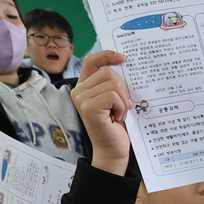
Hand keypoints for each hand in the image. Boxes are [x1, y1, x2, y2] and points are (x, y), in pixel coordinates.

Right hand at [70, 51, 132, 174]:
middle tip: (122, 106)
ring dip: (123, 100)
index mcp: (84, 86)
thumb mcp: (114, 99)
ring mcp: (81, 99)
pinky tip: (117, 118)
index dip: (107, 55)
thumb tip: (124, 62)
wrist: (113, 149)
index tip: (123, 57)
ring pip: (113, 83)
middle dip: (122, 89)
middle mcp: (79, 90)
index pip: (92, 61)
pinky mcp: (88, 107)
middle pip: (108, 72)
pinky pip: (113, 95)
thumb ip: (112, 83)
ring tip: (119, 113)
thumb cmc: (116, 125)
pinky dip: (121, 107)